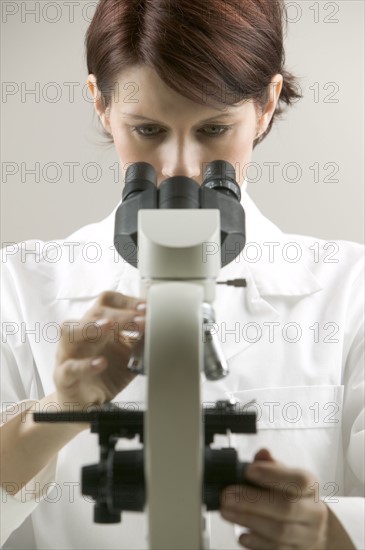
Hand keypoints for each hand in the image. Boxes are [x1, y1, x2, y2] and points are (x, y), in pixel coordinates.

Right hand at [54, 291, 145, 408]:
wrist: (86, 405)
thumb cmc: (105, 374)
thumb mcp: (129, 355)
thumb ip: (142, 341)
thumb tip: (160, 328)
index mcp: (98, 326)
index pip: (107, 302)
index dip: (127, 301)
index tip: (147, 308)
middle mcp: (81, 335)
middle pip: (94, 313)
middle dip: (119, 314)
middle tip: (140, 320)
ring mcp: (69, 354)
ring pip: (70, 332)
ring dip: (91, 327)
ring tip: (108, 326)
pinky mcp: (64, 376)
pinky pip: (69, 367)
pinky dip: (85, 365)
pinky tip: (101, 363)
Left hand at [220, 449, 328, 549]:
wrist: (314, 529)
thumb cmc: (294, 498)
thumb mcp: (287, 477)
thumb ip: (272, 465)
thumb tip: (262, 453)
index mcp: (311, 488)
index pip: (299, 480)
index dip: (273, 475)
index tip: (249, 471)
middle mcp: (314, 512)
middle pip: (286, 508)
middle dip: (253, 501)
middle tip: (228, 495)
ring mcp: (307, 536)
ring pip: (280, 531)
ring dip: (249, 520)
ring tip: (227, 511)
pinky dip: (257, 543)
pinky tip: (242, 534)